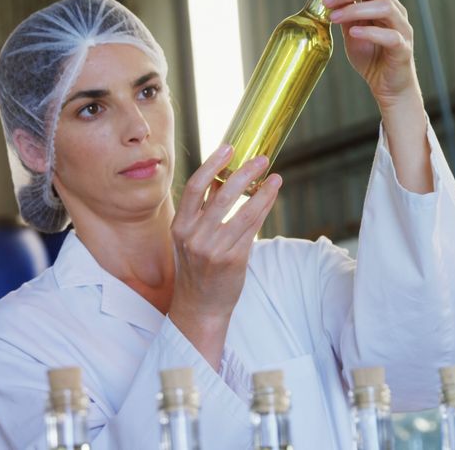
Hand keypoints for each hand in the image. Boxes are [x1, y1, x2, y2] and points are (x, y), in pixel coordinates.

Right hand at [169, 145, 281, 367]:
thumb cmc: (197, 269)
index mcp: (179, 226)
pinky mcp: (233, 260)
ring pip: (243, 211)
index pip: (194, 187)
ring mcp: (213, 249)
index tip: (229, 148)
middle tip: (261, 159)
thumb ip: (205, 209)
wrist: (199, 307)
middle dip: (244, 173)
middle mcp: (194, 236)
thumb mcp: (191, 237)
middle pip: (221, 195)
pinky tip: (271, 197)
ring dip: (261, 191)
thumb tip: (225, 178)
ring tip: (274, 176)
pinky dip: (264, 209)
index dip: (212, 164)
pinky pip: (253, 228)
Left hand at [316, 0, 420, 108]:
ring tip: (334, 17)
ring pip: (385, 7)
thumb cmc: (372, 57)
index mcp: (382, 3)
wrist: (388, 86)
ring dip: (356, 9)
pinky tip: (353, 32)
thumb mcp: (352, 31)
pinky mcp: (402, 49)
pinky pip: (391, 36)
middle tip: (326, 1)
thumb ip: (345, 14)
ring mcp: (401, 29)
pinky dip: (371, 32)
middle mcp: (395, 12)